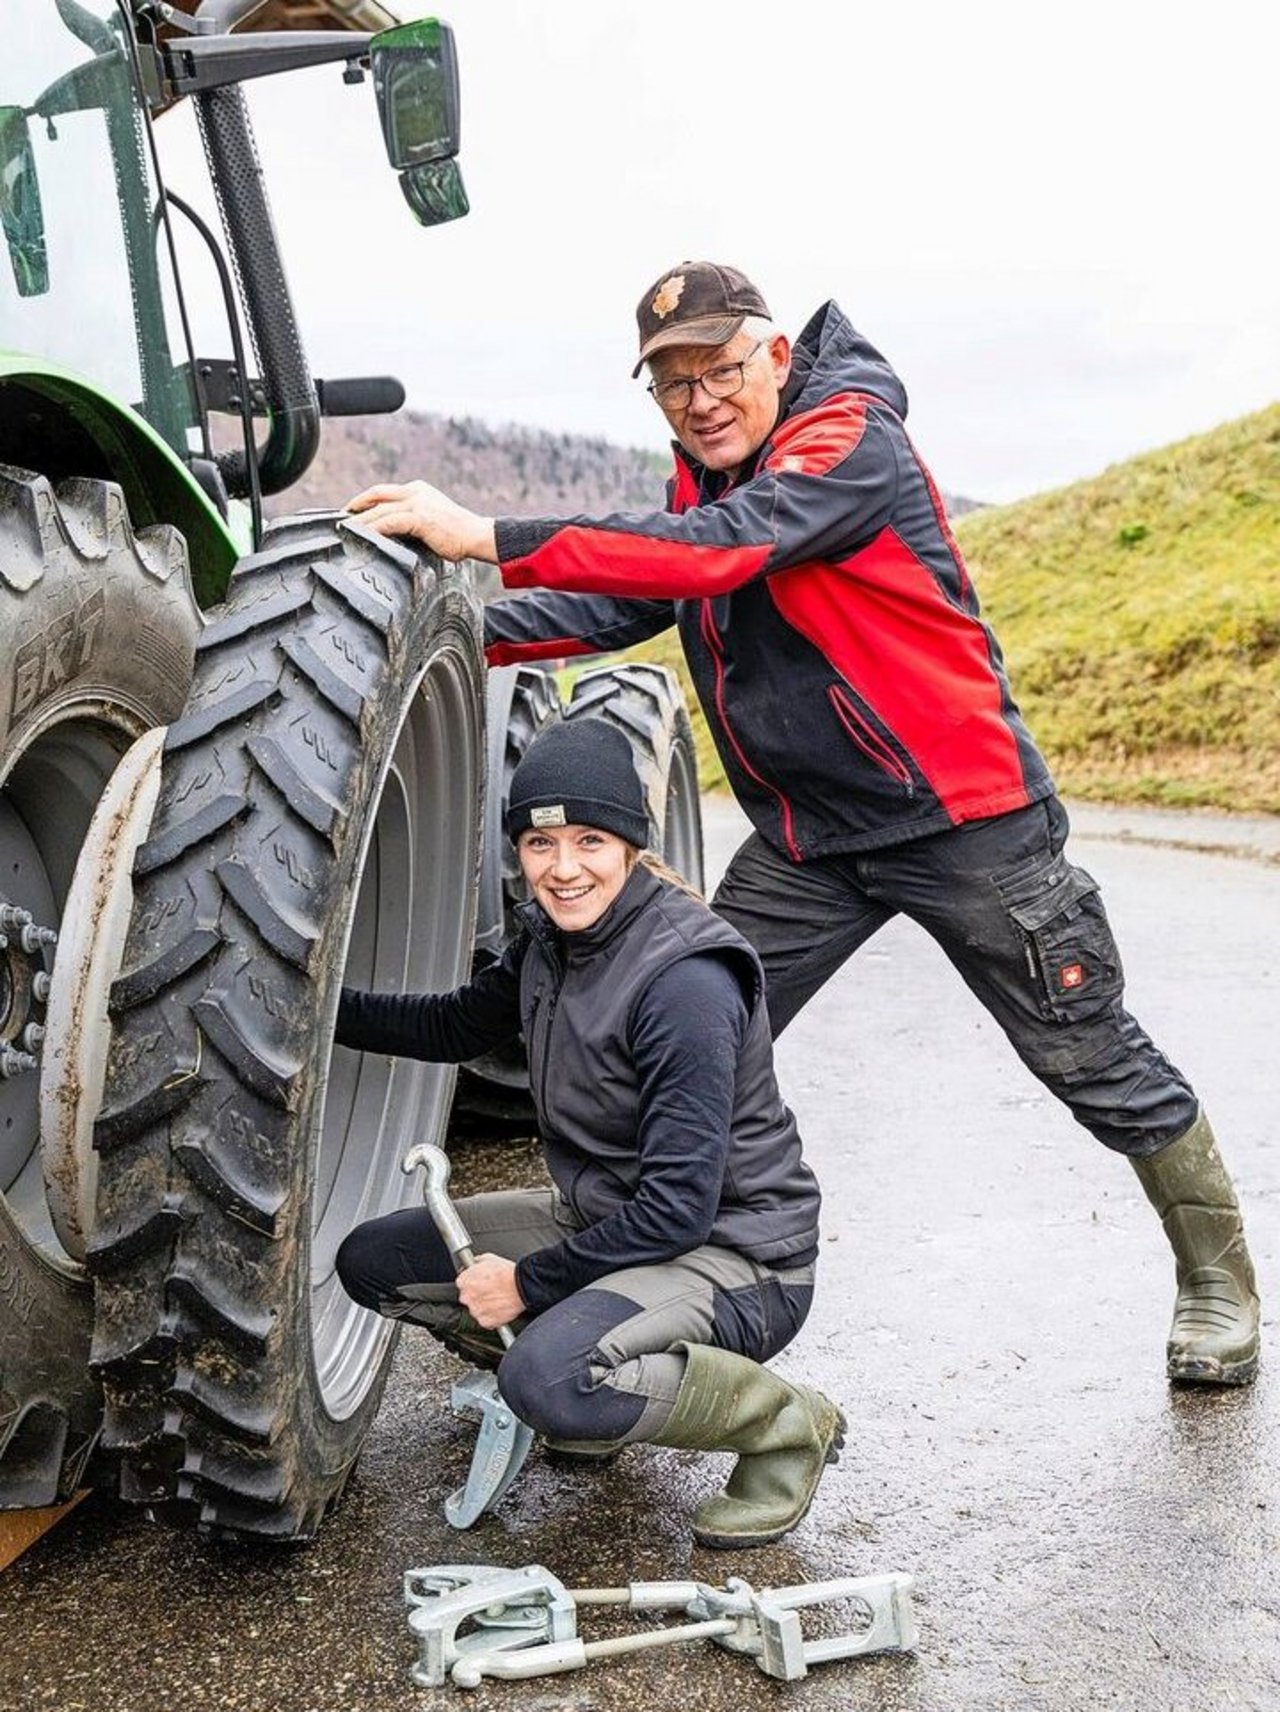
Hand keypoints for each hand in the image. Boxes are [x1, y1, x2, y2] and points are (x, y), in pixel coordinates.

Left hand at [344, 480, 497, 562]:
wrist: (477, 535)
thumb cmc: (458, 534)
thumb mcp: (431, 521)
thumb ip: (411, 522)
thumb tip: (393, 535)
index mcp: (418, 490)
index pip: (384, 492)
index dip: (365, 500)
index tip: (351, 511)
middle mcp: (415, 492)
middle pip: (376, 494)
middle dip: (356, 505)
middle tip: (341, 519)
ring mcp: (417, 503)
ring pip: (379, 509)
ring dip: (359, 521)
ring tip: (345, 531)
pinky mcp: (419, 517)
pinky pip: (388, 522)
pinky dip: (373, 529)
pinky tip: (362, 536)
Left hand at [456, 1254, 524, 1329]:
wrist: (523, 1286)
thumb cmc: (508, 1273)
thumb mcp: (489, 1258)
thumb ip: (477, 1263)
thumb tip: (475, 1264)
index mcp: (464, 1281)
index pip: (462, 1283)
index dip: (472, 1282)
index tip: (478, 1282)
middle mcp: (467, 1297)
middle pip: (467, 1297)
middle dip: (476, 1295)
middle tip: (489, 1290)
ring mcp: (476, 1311)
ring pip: (476, 1310)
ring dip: (483, 1306)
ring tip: (496, 1299)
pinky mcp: (485, 1322)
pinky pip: (485, 1320)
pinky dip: (491, 1316)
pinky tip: (499, 1307)